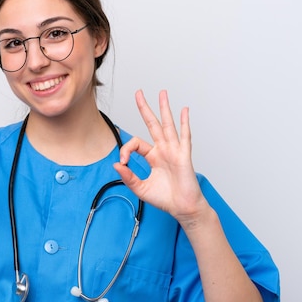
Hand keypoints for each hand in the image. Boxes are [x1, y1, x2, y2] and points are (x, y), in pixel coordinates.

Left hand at [113, 90, 208, 224]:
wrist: (183, 208)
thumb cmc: (165, 198)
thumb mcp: (141, 188)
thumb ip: (128, 177)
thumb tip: (117, 165)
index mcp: (152, 156)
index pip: (136, 143)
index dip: (126, 150)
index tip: (123, 162)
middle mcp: (163, 150)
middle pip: (152, 124)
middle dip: (145, 108)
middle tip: (139, 93)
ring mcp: (174, 151)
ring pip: (168, 125)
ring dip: (164, 109)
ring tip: (162, 93)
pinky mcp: (184, 156)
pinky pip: (184, 136)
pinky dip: (184, 123)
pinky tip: (184, 111)